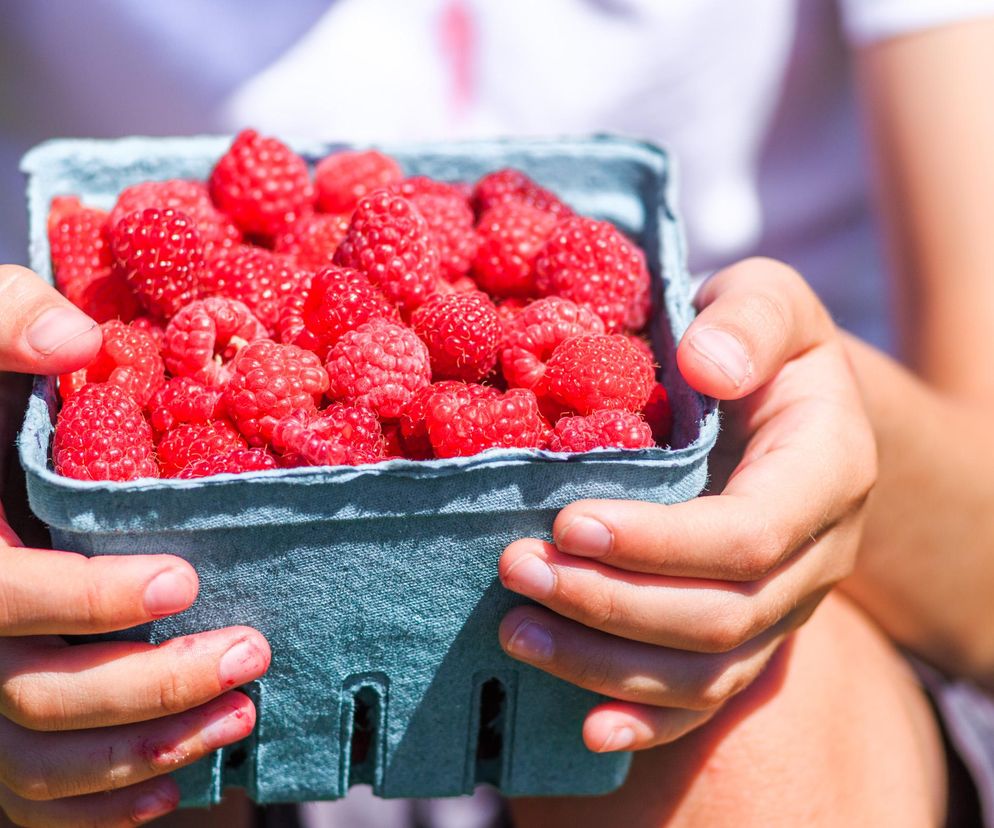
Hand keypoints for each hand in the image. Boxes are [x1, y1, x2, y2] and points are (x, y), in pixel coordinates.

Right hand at [0, 266, 271, 826]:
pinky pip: (29, 804)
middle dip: (148, 684)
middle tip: (251, 651)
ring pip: (36, 761)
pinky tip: (178, 784)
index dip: (85, 598)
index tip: (182, 575)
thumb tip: (72, 336)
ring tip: (244, 713)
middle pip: (32, 694)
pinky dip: (101, 806)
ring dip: (148, 748)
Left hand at [498, 258, 875, 752]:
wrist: (775, 403)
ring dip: (605, 664)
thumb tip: (707, 366)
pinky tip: (584, 730)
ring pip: (706, 672)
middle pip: (720, 614)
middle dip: (610, 602)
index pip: (750, 534)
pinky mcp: (746, 636)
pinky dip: (646, 724)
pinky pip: (705, 700)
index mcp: (826, 470)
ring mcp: (782, 607)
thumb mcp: (767, 300)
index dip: (660, 542)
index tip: (569, 523)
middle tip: (515, 567)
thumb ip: (750, 320)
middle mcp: (816, 554)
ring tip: (516, 630)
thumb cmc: (754, 343)